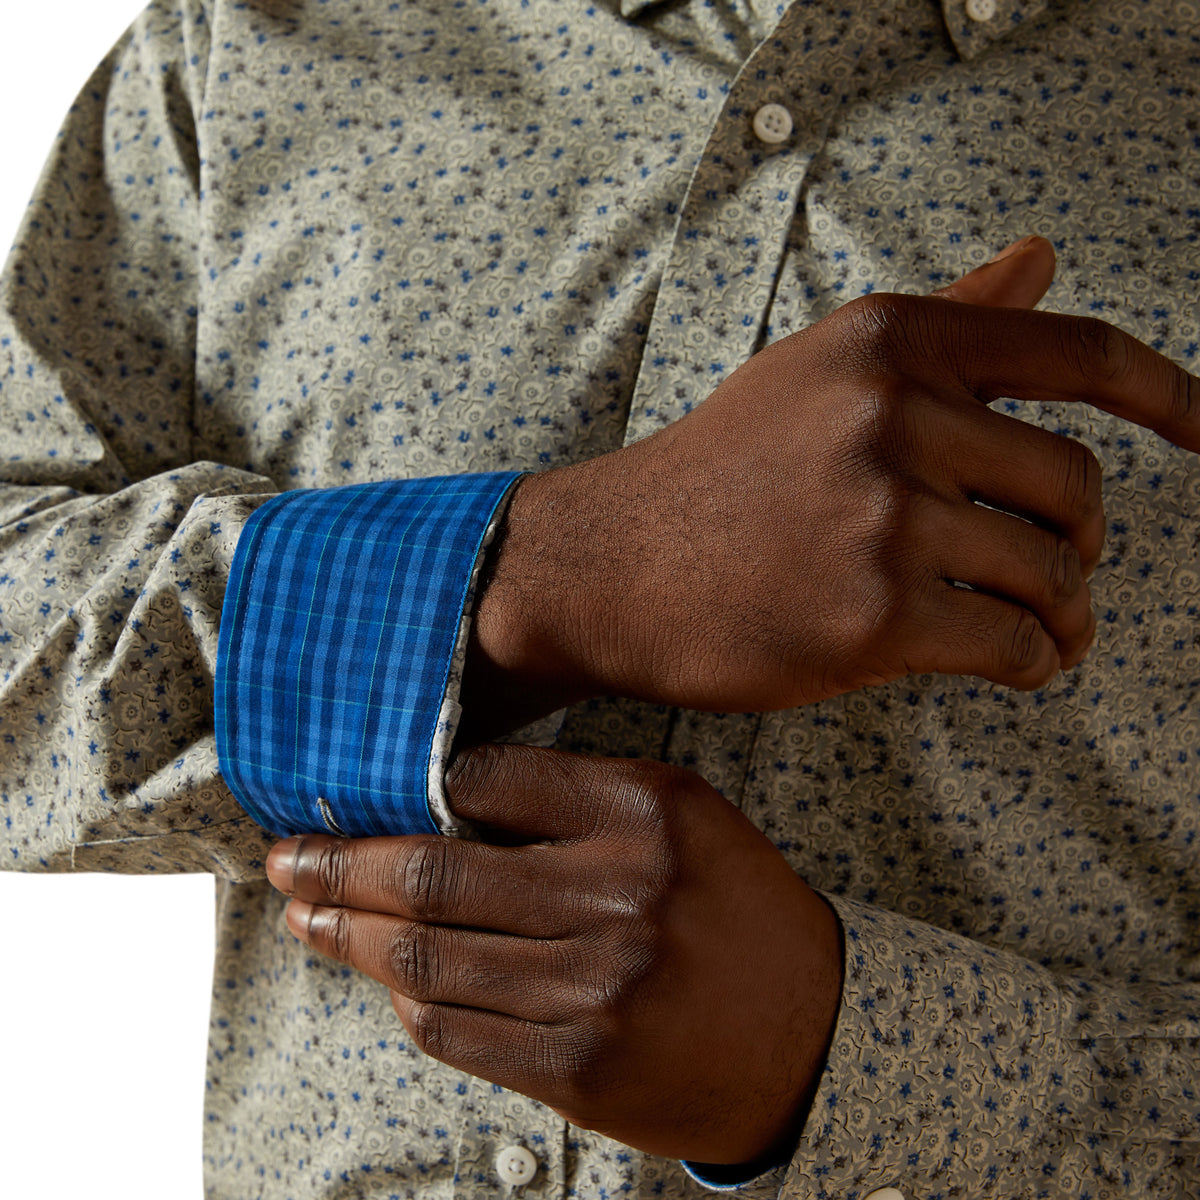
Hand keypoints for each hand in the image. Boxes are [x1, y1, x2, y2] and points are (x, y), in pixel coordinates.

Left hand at [265, 743, 842, 1164]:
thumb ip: (575, 798)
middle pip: (434, 875)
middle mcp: (618, 895)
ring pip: (427, 958)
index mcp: (643, 813)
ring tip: (306, 917)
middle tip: (288, 859)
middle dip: (339, 866)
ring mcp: (595, 990)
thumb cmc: (734, 909)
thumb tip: (446, 795)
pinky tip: (382, 976)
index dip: (407, 787)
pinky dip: (404, 998)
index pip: (487, 781)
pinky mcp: (578, 1069)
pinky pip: (455, 1030)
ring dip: (348, 936)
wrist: (812, 1033)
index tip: (357, 794)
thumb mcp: (682, 818)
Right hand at [460, 237, 1199, 734]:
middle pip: (1074, 486)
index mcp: (888, 344)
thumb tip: (1041, 256)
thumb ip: (941, 321)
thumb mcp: (816, 372)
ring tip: (1035, 630)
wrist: (612, 565)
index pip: (1075, 353)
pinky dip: (1033, 663)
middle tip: (1051, 575)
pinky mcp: (876, 614)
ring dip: (1062, 613)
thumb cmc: (714, 476)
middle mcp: (893, 415)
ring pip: (1051, 574)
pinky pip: (1016, 644)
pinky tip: (1011, 664)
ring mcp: (885, 515)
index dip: (1169, 394)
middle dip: (1077, 544)